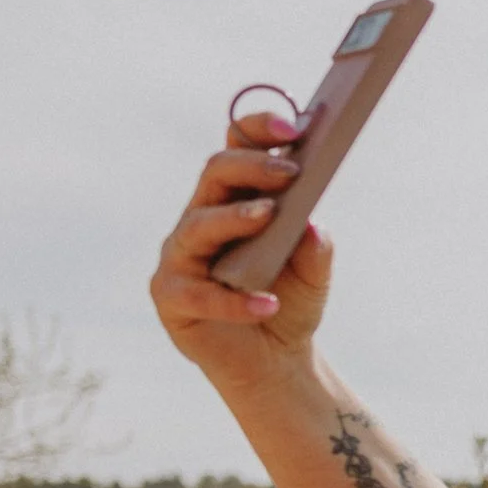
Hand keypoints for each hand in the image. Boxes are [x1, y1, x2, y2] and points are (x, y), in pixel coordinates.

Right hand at [149, 111, 334, 391]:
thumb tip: (312, 225)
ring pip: (199, 225)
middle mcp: (201, 218)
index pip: (236, 149)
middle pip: (215, 176)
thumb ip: (315, 248)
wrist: (274, 362)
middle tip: (291, 171)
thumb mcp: (313, 274)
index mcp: (233, 200)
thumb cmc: (289, 301)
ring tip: (269, 217)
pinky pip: (199, 293)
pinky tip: (268, 303)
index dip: (258, 130)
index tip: (294, 126)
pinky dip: (235, 299)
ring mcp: (181, 256)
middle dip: (252, 166)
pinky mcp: (172, 297)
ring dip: (235, 219)